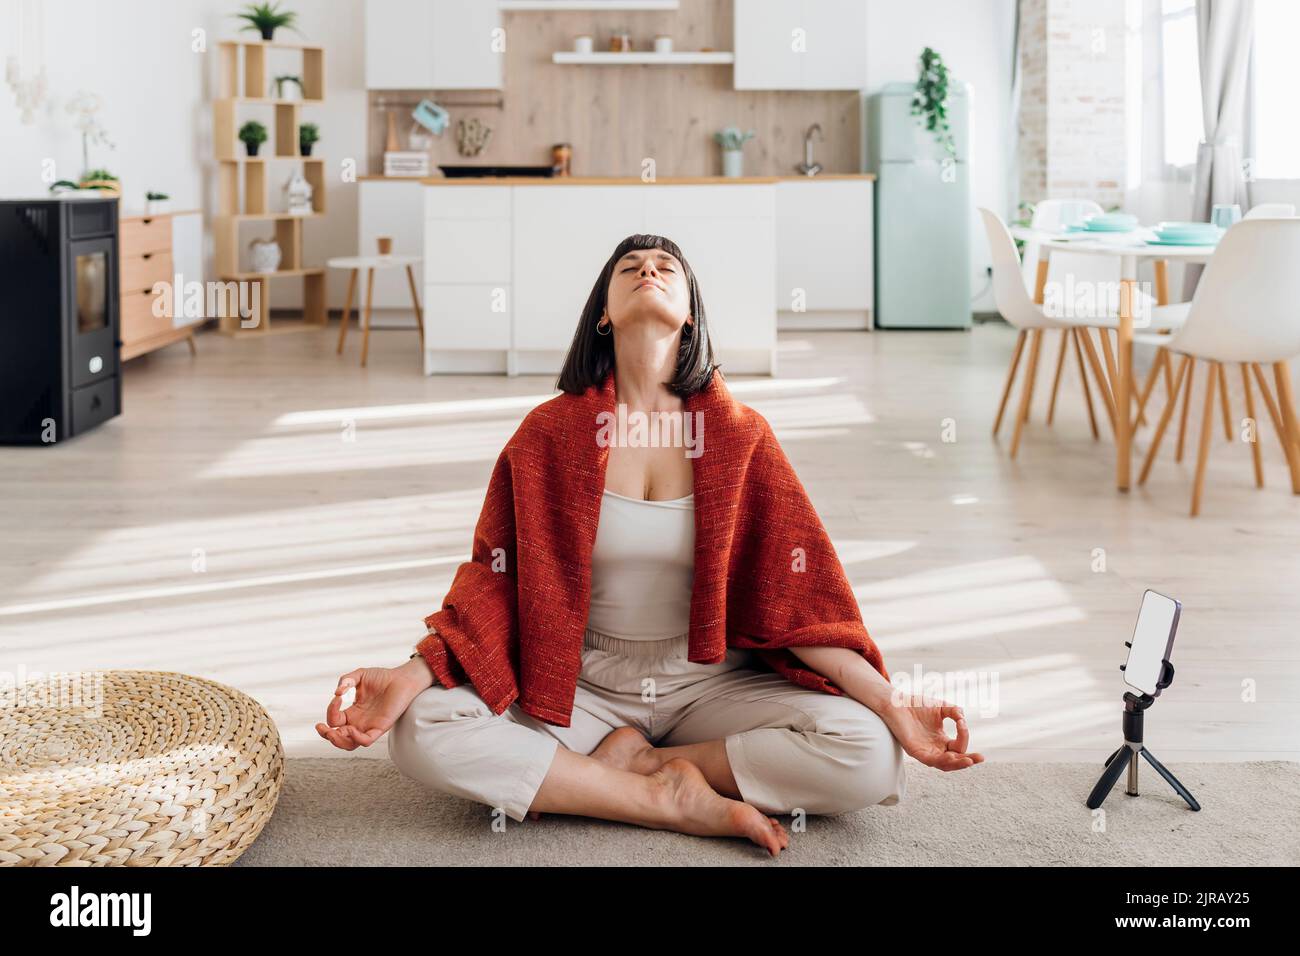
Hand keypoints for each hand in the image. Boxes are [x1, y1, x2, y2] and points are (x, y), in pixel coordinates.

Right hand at [315, 658, 432, 750]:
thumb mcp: (360, 675)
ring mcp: (369, 726)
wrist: (402, 678)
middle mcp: (359, 722)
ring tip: (333, 732)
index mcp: (353, 712)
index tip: (337, 697)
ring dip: (337, 741)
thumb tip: (337, 693)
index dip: (331, 711)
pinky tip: (351, 728)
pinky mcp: (380, 728)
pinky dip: (356, 739)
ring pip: (349, 745)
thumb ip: (346, 680)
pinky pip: (366, 741)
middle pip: (338, 738)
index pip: (335, 720)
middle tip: (321, 727)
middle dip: (326, 735)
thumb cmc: (383, 677)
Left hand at [879, 695, 983, 771]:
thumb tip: (963, 719)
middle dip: (968, 760)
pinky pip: (929, 760)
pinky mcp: (914, 751)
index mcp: (941, 740)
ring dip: (957, 764)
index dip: (964, 737)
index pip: (958, 747)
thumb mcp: (941, 707)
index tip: (962, 723)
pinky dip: (941, 760)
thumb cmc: (916, 704)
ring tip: (968, 760)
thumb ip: (955, 712)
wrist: (896, 702)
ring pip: (944, 765)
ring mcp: (925, 751)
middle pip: (955, 761)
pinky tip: (950, 756)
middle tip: (980, 758)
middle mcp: (934, 748)